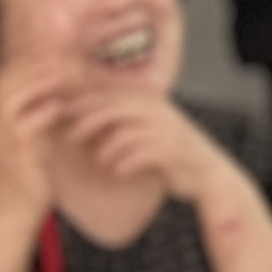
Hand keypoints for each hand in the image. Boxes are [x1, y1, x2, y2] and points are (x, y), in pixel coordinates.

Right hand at [0, 56, 79, 218]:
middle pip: (7, 80)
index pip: (5, 77)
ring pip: (13, 95)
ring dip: (42, 83)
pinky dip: (47, 111)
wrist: (16, 209)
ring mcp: (0, 136)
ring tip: (66, 78)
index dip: (30, 63)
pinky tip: (63, 108)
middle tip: (65, 60)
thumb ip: (37, 115)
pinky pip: (28, 121)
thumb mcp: (31, 139)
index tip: (57, 56)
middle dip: (37, 66)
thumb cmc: (29, 175)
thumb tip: (57, 94)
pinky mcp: (16, 151)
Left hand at [59, 87, 218, 203]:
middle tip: (71, 137)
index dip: (84, 104)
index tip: (62, 115)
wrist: (209, 175)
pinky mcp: (171, 152)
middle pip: (113, 111)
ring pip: (124, 134)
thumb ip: (127, 120)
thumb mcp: (153, 129)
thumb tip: (88, 118)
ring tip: (99, 162)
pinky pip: (139, 155)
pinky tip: (116, 173)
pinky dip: (124, 164)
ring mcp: (166, 131)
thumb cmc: (174, 154)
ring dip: (107, 149)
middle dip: (88, 123)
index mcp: (151, 103)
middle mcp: (158, 113)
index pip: (110, 97)